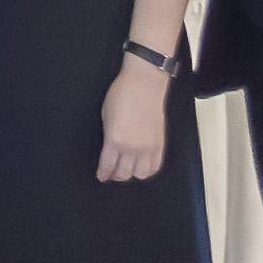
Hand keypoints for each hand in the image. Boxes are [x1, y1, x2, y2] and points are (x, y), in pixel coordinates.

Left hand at [95, 56, 172, 183]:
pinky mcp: (160, 144)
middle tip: (112, 174)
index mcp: (115, 140)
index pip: (108, 166)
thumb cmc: (120, 96)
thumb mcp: (106, 117)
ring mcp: (149, 147)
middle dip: (116, 176)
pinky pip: (156, 166)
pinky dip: (148, 170)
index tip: (101, 176)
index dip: (103, 173)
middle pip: (124, 174)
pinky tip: (142, 166)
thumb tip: (109, 150)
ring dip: (133, 174)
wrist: (144, 85)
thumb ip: (108, 137)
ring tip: (127, 169)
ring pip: (141, 174)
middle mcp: (133, 148)